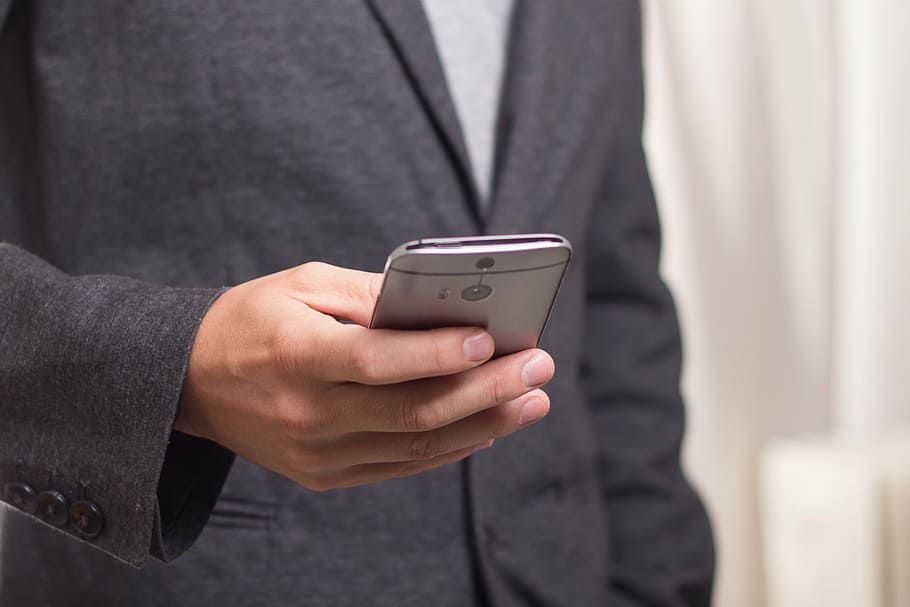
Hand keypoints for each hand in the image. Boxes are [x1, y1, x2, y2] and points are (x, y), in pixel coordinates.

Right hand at [176, 262, 553, 490]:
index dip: (436, 354)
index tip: (491, 341)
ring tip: (531, 400)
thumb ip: (370, 296)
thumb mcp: (302, 284)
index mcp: (296, 355)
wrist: (192, 381)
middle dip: (486, 389)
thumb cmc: (253, 318)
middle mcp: (308, 413)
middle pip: (412, 411)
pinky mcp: (326, 474)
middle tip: (538, 366)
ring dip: (484, 423)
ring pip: (416, 447)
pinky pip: (401, 467)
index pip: (376, 361)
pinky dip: (451, 447)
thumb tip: (440, 305)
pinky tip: (488, 426)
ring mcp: (318, 453)